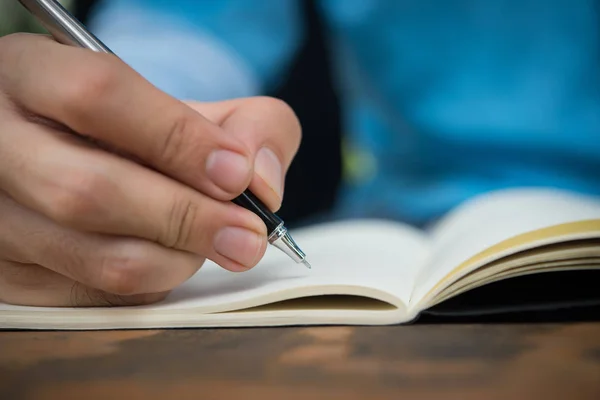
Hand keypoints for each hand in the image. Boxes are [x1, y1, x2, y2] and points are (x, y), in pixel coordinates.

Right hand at [0, 34, 300, 306]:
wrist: (67, 153)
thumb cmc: (131, 130)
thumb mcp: (180, 102)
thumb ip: (243, 123)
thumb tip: (261, 181)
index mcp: (30, 76)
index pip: (97, 97)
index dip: (177, 138)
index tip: (237, 174)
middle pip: (88, 191)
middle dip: (186, 218)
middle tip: (249, 236)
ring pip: (94, 256)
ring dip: (175, 258)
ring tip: (216, 243)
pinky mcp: (11, 273)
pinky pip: (95, 294)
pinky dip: (153, 283)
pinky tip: (172, 258)